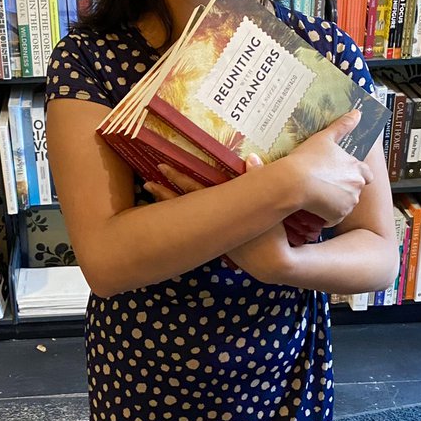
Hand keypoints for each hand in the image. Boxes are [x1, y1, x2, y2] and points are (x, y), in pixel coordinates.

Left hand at [144, 156, 291, 281]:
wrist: (274, 263)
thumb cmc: (273, 233)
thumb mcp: (271, 205)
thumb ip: (259, 178)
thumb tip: (251, 157)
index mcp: (224, 212)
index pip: (195, 192)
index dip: (178, 179)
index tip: (161, 168)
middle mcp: (212, 224)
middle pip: (182, 205)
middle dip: (164, 193)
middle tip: (146, 182)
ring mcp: (211, 235)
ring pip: (183, 218)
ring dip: (166, 205)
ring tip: (150, 192)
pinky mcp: (215, 242)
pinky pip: (191, 228)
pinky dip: (178, 219)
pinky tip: (169, 213)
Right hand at [277, 110, 372, 228]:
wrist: (293, 182)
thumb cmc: (308, 159)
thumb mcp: (324, 138)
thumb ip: (342, 126)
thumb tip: (357, 113)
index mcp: (357, 168)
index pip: (367, 174)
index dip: (356, 174)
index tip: (343, 174)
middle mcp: (357, 186)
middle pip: (355, 190)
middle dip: (344, 189)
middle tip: (325, 184)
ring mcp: (348, 203)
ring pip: (344, 204)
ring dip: (334, 202)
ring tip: (316, 195)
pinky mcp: (337, 216)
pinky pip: (333, 217)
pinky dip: (326, 214)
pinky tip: (313, 206)